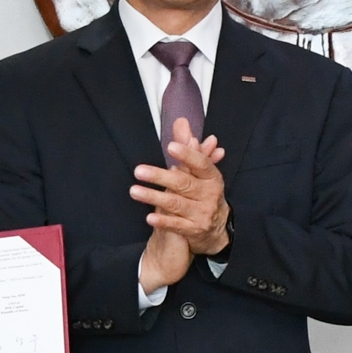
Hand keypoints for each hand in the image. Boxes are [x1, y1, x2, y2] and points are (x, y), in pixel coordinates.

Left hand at [132, 119, 230, 270]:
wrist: (216, 228)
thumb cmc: (204, 192)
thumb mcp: (200, 171)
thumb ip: (188, 146)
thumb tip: (181, 122)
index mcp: (212, 177)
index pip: (201, 164)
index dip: (187, 155)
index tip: (171, 147)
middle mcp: (209, 195)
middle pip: (183, 183)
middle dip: (160, 176)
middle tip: (139, 171)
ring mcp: (202, 213)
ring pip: (176, 203)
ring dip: (154, 197)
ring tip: (135, 191)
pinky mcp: (193, 230)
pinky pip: (176, 225)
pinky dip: (163, 220)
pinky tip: (149, 216)